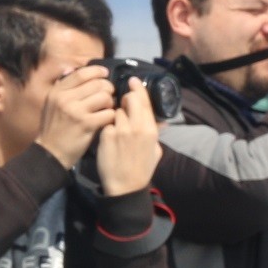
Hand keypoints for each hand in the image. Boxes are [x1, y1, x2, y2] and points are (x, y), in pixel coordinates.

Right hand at [33, 62, 118, 168]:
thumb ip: (61, 87)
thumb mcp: (51, 104)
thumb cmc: (53, 128)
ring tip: (108, 109)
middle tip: (109, 95)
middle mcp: (65, 99)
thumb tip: (70, 68)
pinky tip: (108, 120)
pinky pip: (108, 113)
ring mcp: (76, 111)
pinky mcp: (86, 125)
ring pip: (105, 97)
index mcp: (57, 92)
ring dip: (111, 103)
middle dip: (108, 89)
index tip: (105, 74)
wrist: (50, 153)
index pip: (81, 74)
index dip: (97, 71)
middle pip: (97, 84)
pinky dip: (111, 116)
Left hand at [93, 77, 162, 195]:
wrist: (125, 187)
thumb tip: (161, 122)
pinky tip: (109, 137)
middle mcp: (136, 127)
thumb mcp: (155, 150)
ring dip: (116, 115)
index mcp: (150, 129)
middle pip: (129, 100)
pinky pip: (106, 123)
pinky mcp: (106, 136)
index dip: (138, 88)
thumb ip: (156, 133)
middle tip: (124, 103)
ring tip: (117, 127)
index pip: (145, 101)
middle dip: (126, 98)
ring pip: (116, 111)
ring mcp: (120, 130)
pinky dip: (107, 127)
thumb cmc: (142, 169)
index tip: (133, 80)